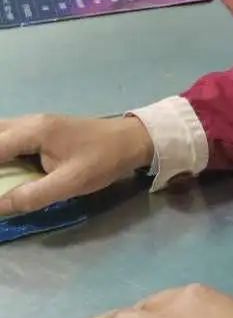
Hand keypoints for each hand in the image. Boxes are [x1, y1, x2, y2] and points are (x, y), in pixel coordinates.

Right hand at [0, 114, 153, 216]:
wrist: (133, 139)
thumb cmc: (103, 159)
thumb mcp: (70, 183)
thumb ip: (32, 196)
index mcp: (33, 132)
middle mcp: (29, 122)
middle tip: (0, 181)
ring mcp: (36, 123)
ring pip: (1, 132)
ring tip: (2, 177)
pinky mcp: (43, 129)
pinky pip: (11, 136)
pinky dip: (3, 149)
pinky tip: (6, 166)